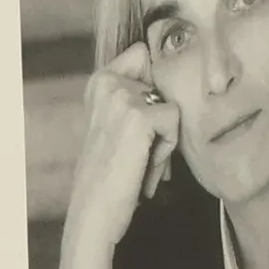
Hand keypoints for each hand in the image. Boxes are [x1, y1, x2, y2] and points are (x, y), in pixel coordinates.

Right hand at [54, 44, 180, 268]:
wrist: (93, 213)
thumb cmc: (109, 177)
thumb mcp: (115, 128)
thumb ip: (134, 101)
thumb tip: (176, 87)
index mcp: (99, 81)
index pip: (143, 55)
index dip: (154, 89)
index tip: (139, 125)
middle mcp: (107, 82)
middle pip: (165, 85)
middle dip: (161, 121)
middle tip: (138, 153)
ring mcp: (122, 97)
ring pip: (172, 107)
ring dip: (164, 140)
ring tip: (140, 163)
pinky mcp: (140, 117)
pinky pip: (175, 123)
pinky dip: (166, 151)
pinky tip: (144, 169)